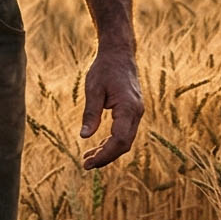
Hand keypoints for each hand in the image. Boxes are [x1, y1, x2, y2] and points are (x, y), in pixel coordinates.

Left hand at [80, 47, 143, 168]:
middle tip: (86, 165)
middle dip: (106, 157)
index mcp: (128, 107)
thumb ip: (90, 114)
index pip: (119, 139)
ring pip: (125, 140)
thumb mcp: (93, 89)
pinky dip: (111, 142)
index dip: (105, 154)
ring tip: (88, 159)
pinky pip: (124, 132)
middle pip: (124, 144)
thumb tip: (84, 137)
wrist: (119, 54)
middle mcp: (136, 112)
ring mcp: (136, 113)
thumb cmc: (105, 69)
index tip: (89, 162)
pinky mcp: (132, 112)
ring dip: (108, 151)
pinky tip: (97, 147)